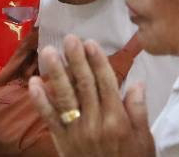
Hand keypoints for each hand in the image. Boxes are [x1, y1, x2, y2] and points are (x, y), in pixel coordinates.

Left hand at [28, 36, 153, 156]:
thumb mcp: (144, 139)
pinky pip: (50, 118)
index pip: (106, 84)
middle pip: (84, 85)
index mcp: (118, 119)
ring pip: (65, 97)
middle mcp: (96, 122)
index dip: (97, 62)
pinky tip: (34, 83)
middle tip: (69, 38)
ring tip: (49, 51)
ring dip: (56, 73)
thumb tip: (138, 82)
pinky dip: (40, 101)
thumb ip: (139, 111)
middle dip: (76, 60)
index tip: (90, 42)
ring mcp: (77, 131)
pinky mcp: (62, 140)